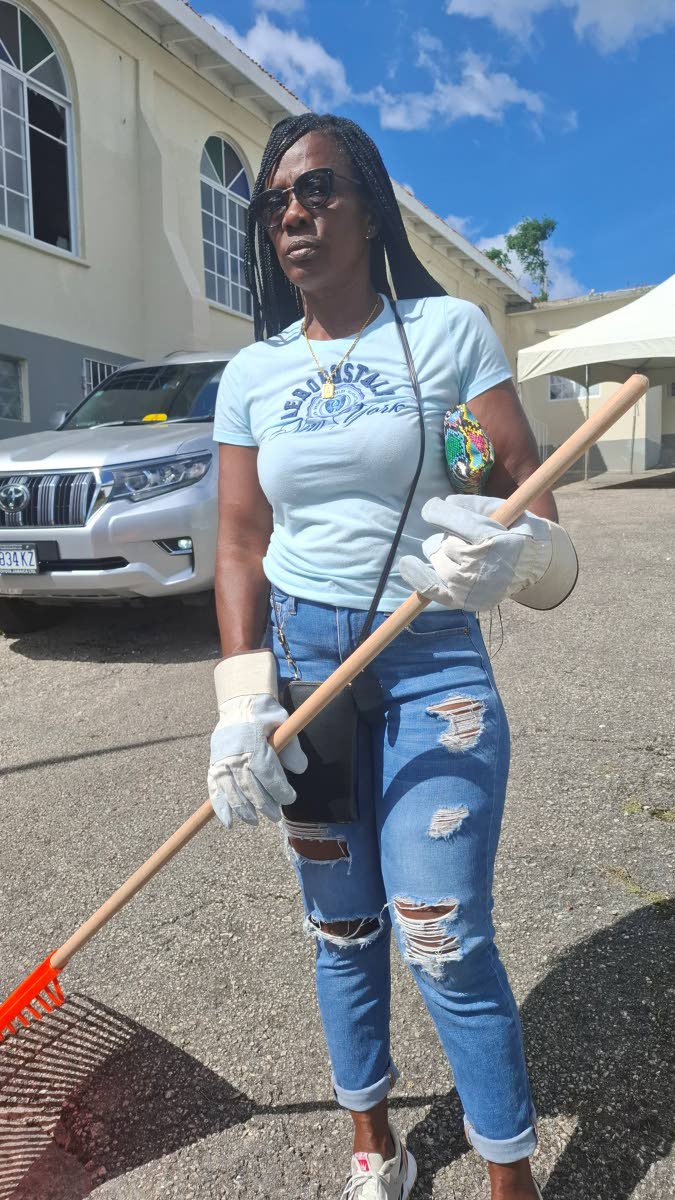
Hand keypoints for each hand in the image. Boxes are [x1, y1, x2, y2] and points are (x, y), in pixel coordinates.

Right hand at [207, 649, 306, 828]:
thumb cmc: (264, 715)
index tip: (290, 797)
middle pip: (250, 787)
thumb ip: (291, 747)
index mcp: (253, 743)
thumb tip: (299, 770)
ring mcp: (221, 761)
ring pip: (232, 792)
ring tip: (254, 821)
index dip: (279, 790)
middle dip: (265, 805)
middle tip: (275, 815)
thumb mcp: (283, 723)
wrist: (239, 704)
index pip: (267, 774)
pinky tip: (229, 822)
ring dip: (244, 810)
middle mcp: (234, 754)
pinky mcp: (214, 765)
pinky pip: (214, 789)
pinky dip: (221, 807)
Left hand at [399, 494, 576, 611]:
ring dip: (442, 553)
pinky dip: (417, 576)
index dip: (438, 512)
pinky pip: (432, 589)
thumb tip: (445, 503)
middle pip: (445, 544)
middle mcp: (481, 566)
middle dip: (448, 535)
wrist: (536, 566)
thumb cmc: (517, 532)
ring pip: (438, 561)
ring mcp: (471, 586)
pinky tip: (407, 564)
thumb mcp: (505, 509)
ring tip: (459, 552)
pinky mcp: (464, 601)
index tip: (432, 508)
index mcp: (495, 541)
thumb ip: (474, 504)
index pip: (456, 522)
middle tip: (463, 537)